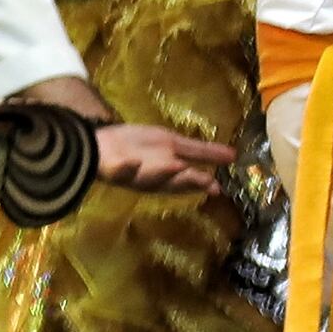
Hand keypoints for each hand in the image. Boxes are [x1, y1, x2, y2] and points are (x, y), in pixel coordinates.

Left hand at [92, 121, 230, 194]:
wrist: (99, 144)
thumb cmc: (138, 145)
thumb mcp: (172, 144)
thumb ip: (200, 151)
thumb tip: (233, 155)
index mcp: (168, 169)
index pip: (188, 177)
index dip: (200, 183)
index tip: (217, 188)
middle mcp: (154, 174)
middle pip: (171, 181)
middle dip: (186, 180)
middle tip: (203, 180)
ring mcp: (133, 172)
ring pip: (148, 178)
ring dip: (162, 174)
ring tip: (175, 165)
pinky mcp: (113, 168)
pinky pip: (119, 169)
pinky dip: (126, 167)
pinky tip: (132, 162)